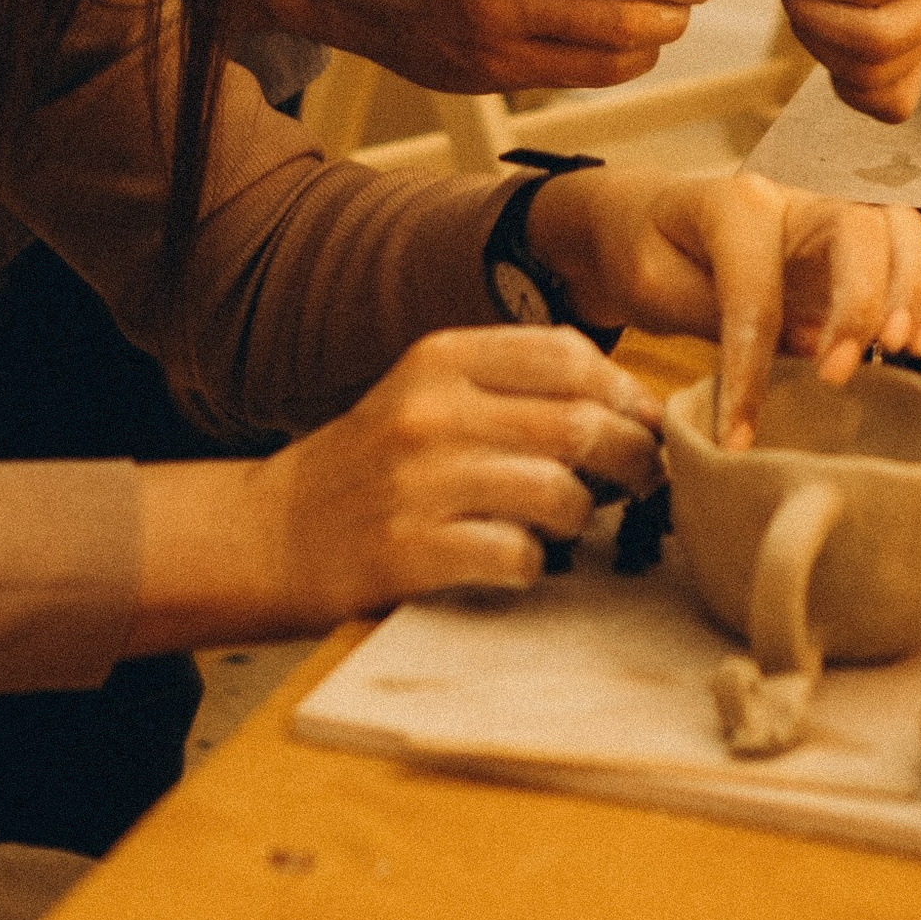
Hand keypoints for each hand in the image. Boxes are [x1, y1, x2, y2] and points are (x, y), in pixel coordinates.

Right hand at [255, 328, 665, 616]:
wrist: (275, 533)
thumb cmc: (373, 465)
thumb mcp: (427, 394)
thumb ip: (510, 386)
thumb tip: (626, 404)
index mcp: (441, 358)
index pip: (567, 354)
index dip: (625, 391)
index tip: (645, 422)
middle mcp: (431, 411)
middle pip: (578, 424)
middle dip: (632, 459)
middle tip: (644, 482)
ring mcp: (419, 482)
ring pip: (558, 494)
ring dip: (582, 517)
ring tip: (571, 525)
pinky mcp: (410, 551)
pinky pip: (516, 557)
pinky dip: (533, 564)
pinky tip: (517, 561)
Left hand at [531, 167, 920, 443]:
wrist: (644, 218)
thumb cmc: (646, 250)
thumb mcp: (651, 285)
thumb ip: (715, 313)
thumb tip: (792, 353)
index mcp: (735, 203)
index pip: (757, 286)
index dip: (751, 366)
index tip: (739, 434)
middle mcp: (793, 198)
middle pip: (858, 227)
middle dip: (861, 304)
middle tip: (839, 376)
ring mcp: (828, 215)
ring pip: (899, 228)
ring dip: (912, 291)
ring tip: (899, 352)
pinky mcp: (850, 244)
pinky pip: (910, 251)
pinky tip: (915, 341)